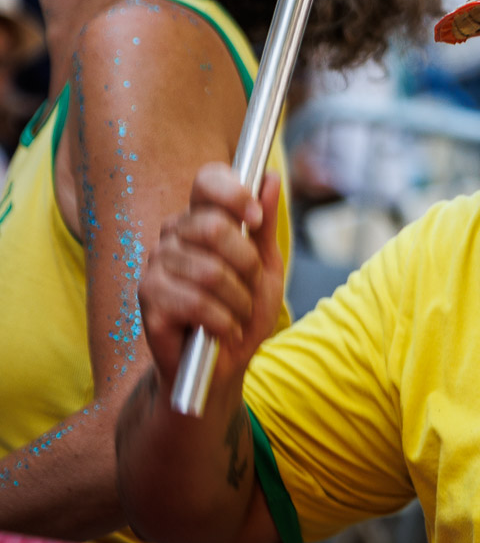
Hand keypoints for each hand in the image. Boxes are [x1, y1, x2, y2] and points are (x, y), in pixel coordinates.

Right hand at [140, 163, 283, 388]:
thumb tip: (269, 178)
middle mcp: (172, 236)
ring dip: (239, 300)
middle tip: (251, 286)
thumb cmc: (242, 310)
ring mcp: (155, 266)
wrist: (222, 364)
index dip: (234, 194)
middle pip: (214, 226)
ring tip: (238, 314)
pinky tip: (225, 330)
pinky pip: (196, 303)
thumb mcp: (265, 266)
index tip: (256, 220)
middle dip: (247, 264)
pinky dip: (223, 321)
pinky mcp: (148, 299)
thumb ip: (264, 224)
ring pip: (211, 271)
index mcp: (199, 219)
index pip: (207, 182)